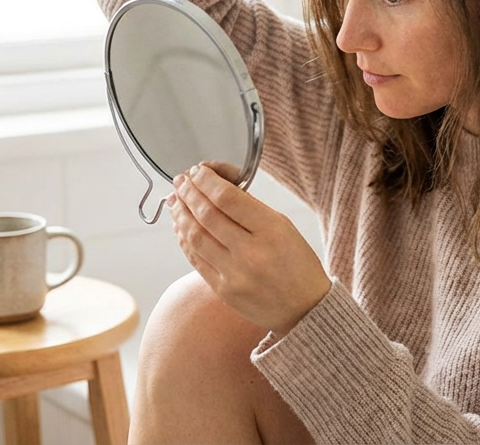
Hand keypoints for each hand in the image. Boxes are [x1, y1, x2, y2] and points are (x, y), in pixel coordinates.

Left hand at [165, 161, 330, 336]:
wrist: (304, 309)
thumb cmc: (297, 264)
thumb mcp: (284, 226)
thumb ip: (251, 208)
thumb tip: (215, 188)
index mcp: (271, 230)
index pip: (227, 198)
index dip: (206, 181)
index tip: (198, 171)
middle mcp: (251, 252)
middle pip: (207, 215)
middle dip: (188, 193)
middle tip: (181, 180)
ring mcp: (234, 274)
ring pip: (195, 236)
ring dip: (180, 214)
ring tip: (175, 200)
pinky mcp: (223, 290)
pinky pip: (195, 259)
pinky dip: (184, 239)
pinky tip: (180, 226)